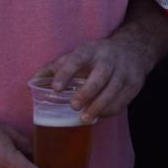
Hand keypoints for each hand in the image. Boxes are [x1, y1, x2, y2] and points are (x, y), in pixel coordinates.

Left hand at [38, 37, 153, 120]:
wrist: (134, 49)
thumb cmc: (97, 56)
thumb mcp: (78, 54)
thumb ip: (55, 68)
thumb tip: (31, 82)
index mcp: (91, 49)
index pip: (78, 58)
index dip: (66, 72)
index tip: (56, 88)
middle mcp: (110, 57)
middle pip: (101, 74)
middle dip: (87, 91)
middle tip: (73, 106)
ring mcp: (125, 70)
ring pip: (113, 88)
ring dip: (99, 104)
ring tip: (85, 118)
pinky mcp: (135, 82)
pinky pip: (123, 99)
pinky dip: (111, 109)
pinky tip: (100, 114)